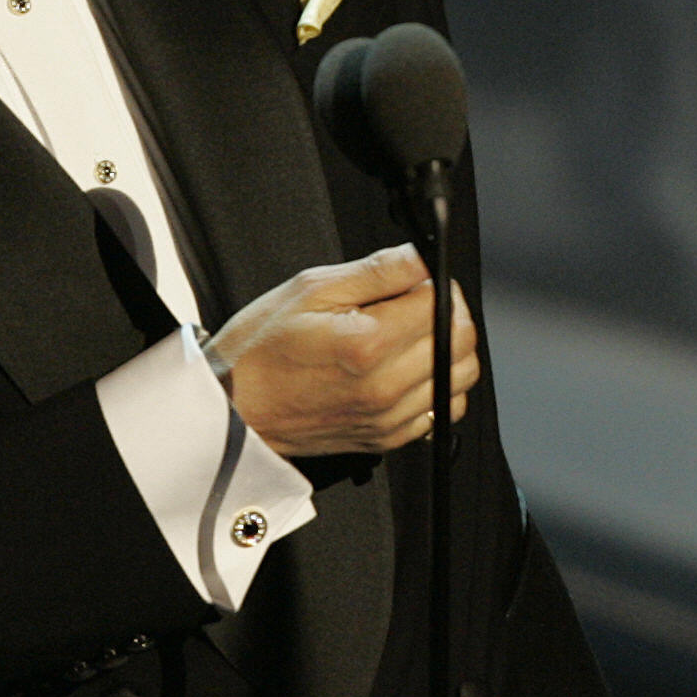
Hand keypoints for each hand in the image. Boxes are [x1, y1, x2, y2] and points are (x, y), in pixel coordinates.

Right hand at [207, 246, 481, 458]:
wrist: (234, 410)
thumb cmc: (261, 348)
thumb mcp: (311, 288)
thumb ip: (376, 271)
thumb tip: (422, 257)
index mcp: (368, 344)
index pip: (443, 305)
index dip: (436, 282)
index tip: (416, 279)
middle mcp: (386, 387)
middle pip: (463, 342)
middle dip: (447, 313)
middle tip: (416, 302)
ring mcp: (389, 419)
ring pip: (460, 378)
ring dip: (446, 350)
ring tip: (410, 336)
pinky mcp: (387, 439)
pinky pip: (441, 411)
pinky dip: (436, 385)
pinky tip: (405, 369)